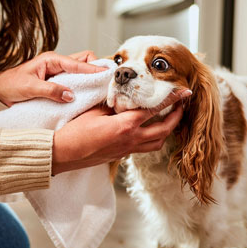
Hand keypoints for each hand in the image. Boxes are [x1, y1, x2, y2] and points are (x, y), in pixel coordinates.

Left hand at [0, 50, 103, 105]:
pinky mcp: (56, 82)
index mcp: (51, 60)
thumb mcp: (30, 88)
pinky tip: (86, 93)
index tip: (105, 75)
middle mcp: (56, 64)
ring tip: (98, 87)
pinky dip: (82, 85)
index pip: (77, 62)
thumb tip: (70, 95)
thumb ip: (51, 90)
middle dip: (94, 68)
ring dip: (89, 77)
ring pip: (80, 70)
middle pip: (83, 60)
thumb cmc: (10, 85)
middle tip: (103, 80)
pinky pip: (74, 81)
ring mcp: (57, 73)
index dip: (92, 69)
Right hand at [52, 89, 191, 174]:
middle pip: (163, 131)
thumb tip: (122, 97)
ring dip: (167, 131)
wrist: (63, 154)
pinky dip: (153, 138)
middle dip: (177, 118)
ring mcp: (127, 149)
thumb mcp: (94, 112)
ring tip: (169, 119)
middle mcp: (131, 139)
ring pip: (157, 143)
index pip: (153, 110)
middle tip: (182, 106)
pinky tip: (148, 130)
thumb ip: (112, 104)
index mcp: (125, 125)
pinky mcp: (122, 155)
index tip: (183, 92)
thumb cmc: (75, 132)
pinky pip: (145, 148)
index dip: (171, 100)